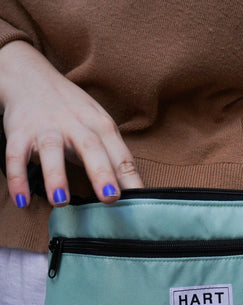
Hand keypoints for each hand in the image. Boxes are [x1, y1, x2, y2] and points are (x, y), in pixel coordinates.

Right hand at [0, 41, 142, 207]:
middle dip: (101, 172)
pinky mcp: (20, 132)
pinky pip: (16, 156)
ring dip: (56, 176)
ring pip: (51, 149)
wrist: (29, 77)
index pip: (119, 153)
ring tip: (61, 201)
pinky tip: (22, 201)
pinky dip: (17, 178)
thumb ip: (114, 158)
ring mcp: (46, 127)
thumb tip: (134, 193)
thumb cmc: (71, 111)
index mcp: (100, 124)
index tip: (139, 198)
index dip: (130, 176)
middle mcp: (74, 124)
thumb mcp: (98, 127)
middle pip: (90, 146)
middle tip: (110, 197)